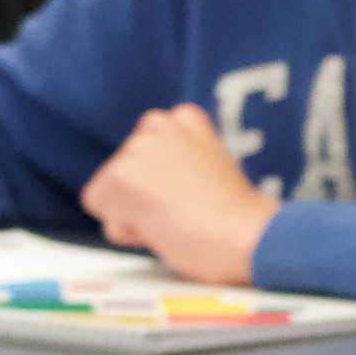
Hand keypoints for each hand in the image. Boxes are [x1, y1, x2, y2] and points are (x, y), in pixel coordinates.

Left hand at [80, 104, 279, 286]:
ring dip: (139, 216)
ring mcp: (136, 150)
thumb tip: (159, 188)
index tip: (195, 197)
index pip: (146, 158)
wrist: (249, 236)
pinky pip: (106, 218)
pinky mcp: (120, 178)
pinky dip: (130, 233)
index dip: (165, 187)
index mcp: (183, 118)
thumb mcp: (214, 169)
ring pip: (112, 196)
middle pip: (124, 175)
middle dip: (146, 199)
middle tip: (187, 212)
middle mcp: (156, 124)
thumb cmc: (240, 219)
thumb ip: (180, 166)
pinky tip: (164, 229)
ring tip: (179, 221)